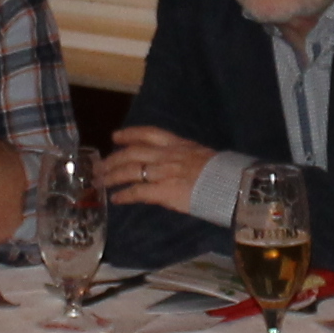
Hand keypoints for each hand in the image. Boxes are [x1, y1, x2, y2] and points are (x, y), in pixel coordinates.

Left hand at [103, 124, 217, 209]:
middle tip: (100, 166)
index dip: (130, 134)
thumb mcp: (202, 155)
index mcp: (178, 144)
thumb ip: (185, 157)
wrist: (233, 185)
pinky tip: (116, 199)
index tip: (116, 136)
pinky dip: (124, 195)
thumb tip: (175, 163)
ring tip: (100, 182)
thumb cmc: (223, 173)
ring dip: (112, 176)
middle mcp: (167, 155)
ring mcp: (164, 172)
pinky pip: (138, 192)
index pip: (149, 133)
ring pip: (130, 170)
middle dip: (113, 158)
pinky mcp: (164, 191)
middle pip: (133, 152)